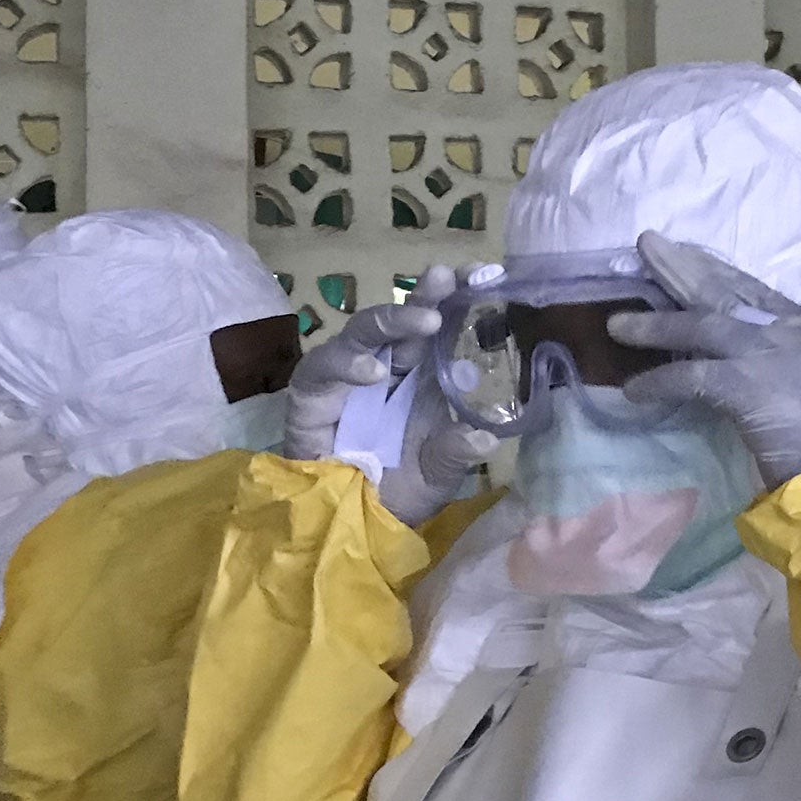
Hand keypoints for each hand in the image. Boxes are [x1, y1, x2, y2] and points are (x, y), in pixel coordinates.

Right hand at [285, 265, 496, 523]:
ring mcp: (346, 377)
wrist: (352, 524)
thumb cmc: (398, 490)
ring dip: (394, 319)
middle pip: (404, 319)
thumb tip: (488, 437)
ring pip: (364, 331)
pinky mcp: (312, 394)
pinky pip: (324, 369)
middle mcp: (387, 368)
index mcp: (422, 376)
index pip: (439, 326)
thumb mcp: (438, 474)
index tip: (484, 275)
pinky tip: (373, 371)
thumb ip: (457, 451)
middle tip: (448, 279)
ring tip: (427, 321)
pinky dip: (347, 364)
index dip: (457, 298)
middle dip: (425, 295)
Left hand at [608, 232, 800, 487]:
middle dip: (687, 269)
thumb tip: (776, 384)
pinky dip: (659, 381)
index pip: (763, 297)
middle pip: (730, 293)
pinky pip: (690, 376)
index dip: (725, 279)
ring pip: (703, 325)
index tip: (696, 262)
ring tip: (618, 324)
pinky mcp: (747, 383)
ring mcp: (770, 355)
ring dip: (657, 325)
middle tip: (649, 245)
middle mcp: (795, 334)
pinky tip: (634, 390)